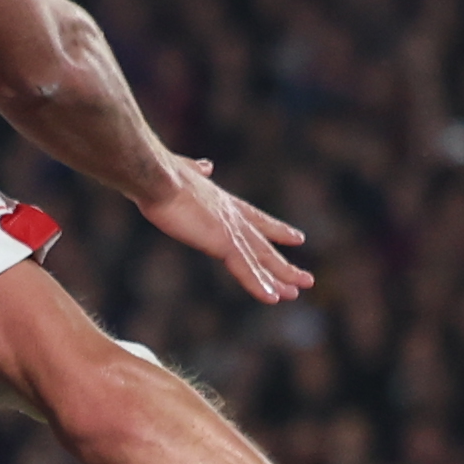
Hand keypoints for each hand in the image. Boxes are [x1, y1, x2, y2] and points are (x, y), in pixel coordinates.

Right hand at [140, 159, 310, 304]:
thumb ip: (197, 170)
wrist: (157, 177)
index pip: (258, 220)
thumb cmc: (163, 174)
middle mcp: (234, 218)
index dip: (278, 230)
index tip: (297, 238)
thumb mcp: (185, 170)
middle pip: (264, 246)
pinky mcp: (223, 242)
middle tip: (305, 279)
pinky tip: (273, 299)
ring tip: (297, 292)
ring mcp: (231, 231)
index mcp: (225, 203)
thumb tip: (206, 165)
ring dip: (280, 278)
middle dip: (284, 264)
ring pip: (261, 260)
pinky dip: (259, 285)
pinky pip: (245, 269)